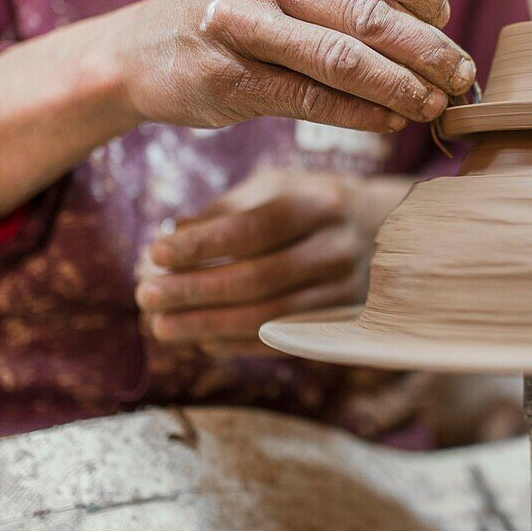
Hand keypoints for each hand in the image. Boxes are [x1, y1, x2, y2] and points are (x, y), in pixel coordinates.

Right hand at [119, 0, 474, 131]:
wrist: (137, 51)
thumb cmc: (227, 14)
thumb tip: (427, 28)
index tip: (444, 12)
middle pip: (368, 13)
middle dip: (428, 49)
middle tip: (462, 74)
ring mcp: (242, 26)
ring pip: (345, 61)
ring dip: (402, 88)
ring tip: (435, 104)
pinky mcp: (232, 80)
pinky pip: (314, 101)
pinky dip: (362, 114)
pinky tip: (391, 121)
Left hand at [136, 168, 409, 353]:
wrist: (386, 232)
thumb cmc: (312, 203)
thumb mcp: (276, 188)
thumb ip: (224, 211)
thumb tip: (167, 241)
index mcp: (321, 204)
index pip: (255, 228)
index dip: (204, 244)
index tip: (155, 253)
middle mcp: (339, 249)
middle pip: (260, 278)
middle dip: (196, 291)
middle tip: (145, 297)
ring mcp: (346, 291)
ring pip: (270, 318)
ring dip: (208, 325)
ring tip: (160, 326)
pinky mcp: (343, 324)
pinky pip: (283, 341)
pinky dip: (237, 343)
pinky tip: (200, 339)